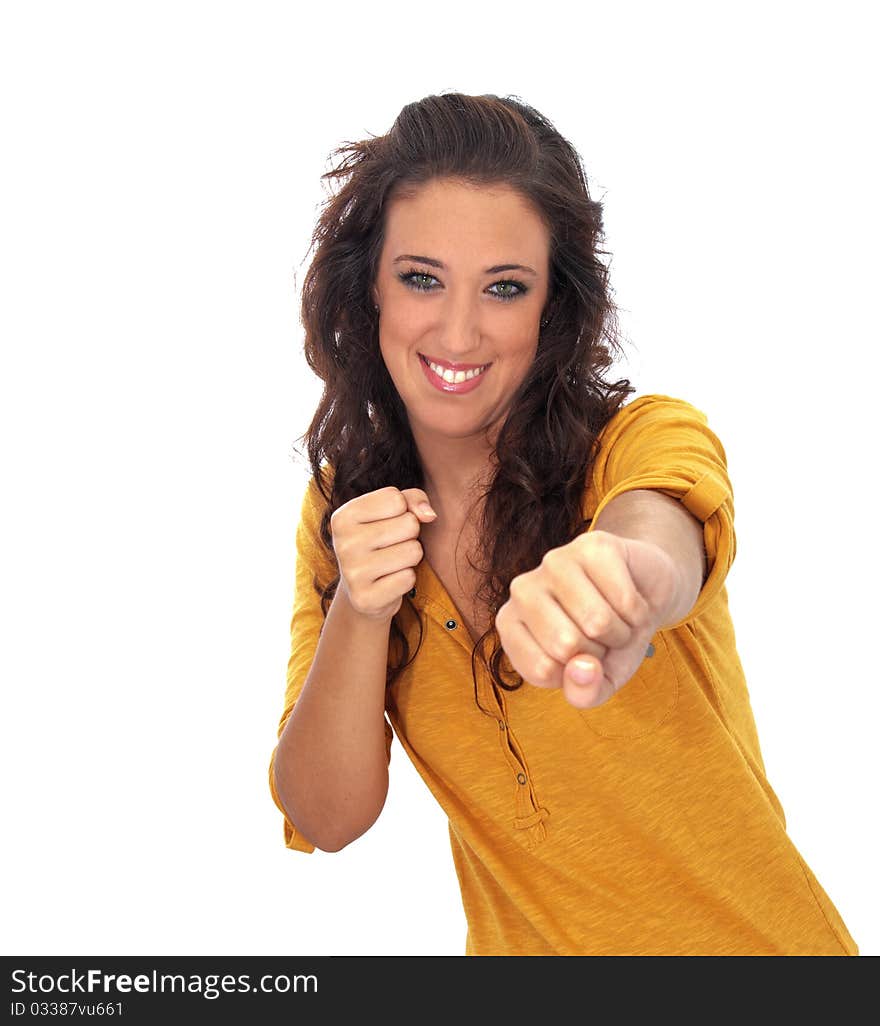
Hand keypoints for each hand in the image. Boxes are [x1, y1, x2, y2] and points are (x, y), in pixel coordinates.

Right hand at [330, 486, 436, 621]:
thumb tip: (429, 515)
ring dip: (410, 557)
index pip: (396, 499)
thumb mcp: (392, 512)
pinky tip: (389, 581)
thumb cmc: (382, 542)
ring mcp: (351, 573)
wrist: (363, 590)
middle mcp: (342, 543)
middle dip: (410, 535)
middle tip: (391, 547)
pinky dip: (406, 579)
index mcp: (343, 516)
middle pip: (409, 524)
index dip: (403, 511)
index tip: (387, 524)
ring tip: (392, 563)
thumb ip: (413, 499)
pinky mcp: (365, 598)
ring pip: (413, 551)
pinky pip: (408, 578)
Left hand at [494, 530, 679, 708]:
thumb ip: (583, 693)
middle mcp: (522, 589)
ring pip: (597, 622)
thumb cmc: (609, 642)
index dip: (576, 673)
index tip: (580, 656)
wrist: (644, 599)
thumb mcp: (596, 683)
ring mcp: (555, 561)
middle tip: (601, 635)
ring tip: (616, 618)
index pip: (542, 669)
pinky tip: (630, 599)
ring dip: (621, 632)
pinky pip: (624, 600)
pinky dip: (638, 611)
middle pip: (566, 644)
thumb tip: (582, 670)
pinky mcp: (593, 544)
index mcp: (510, 624)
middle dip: (600, 651)